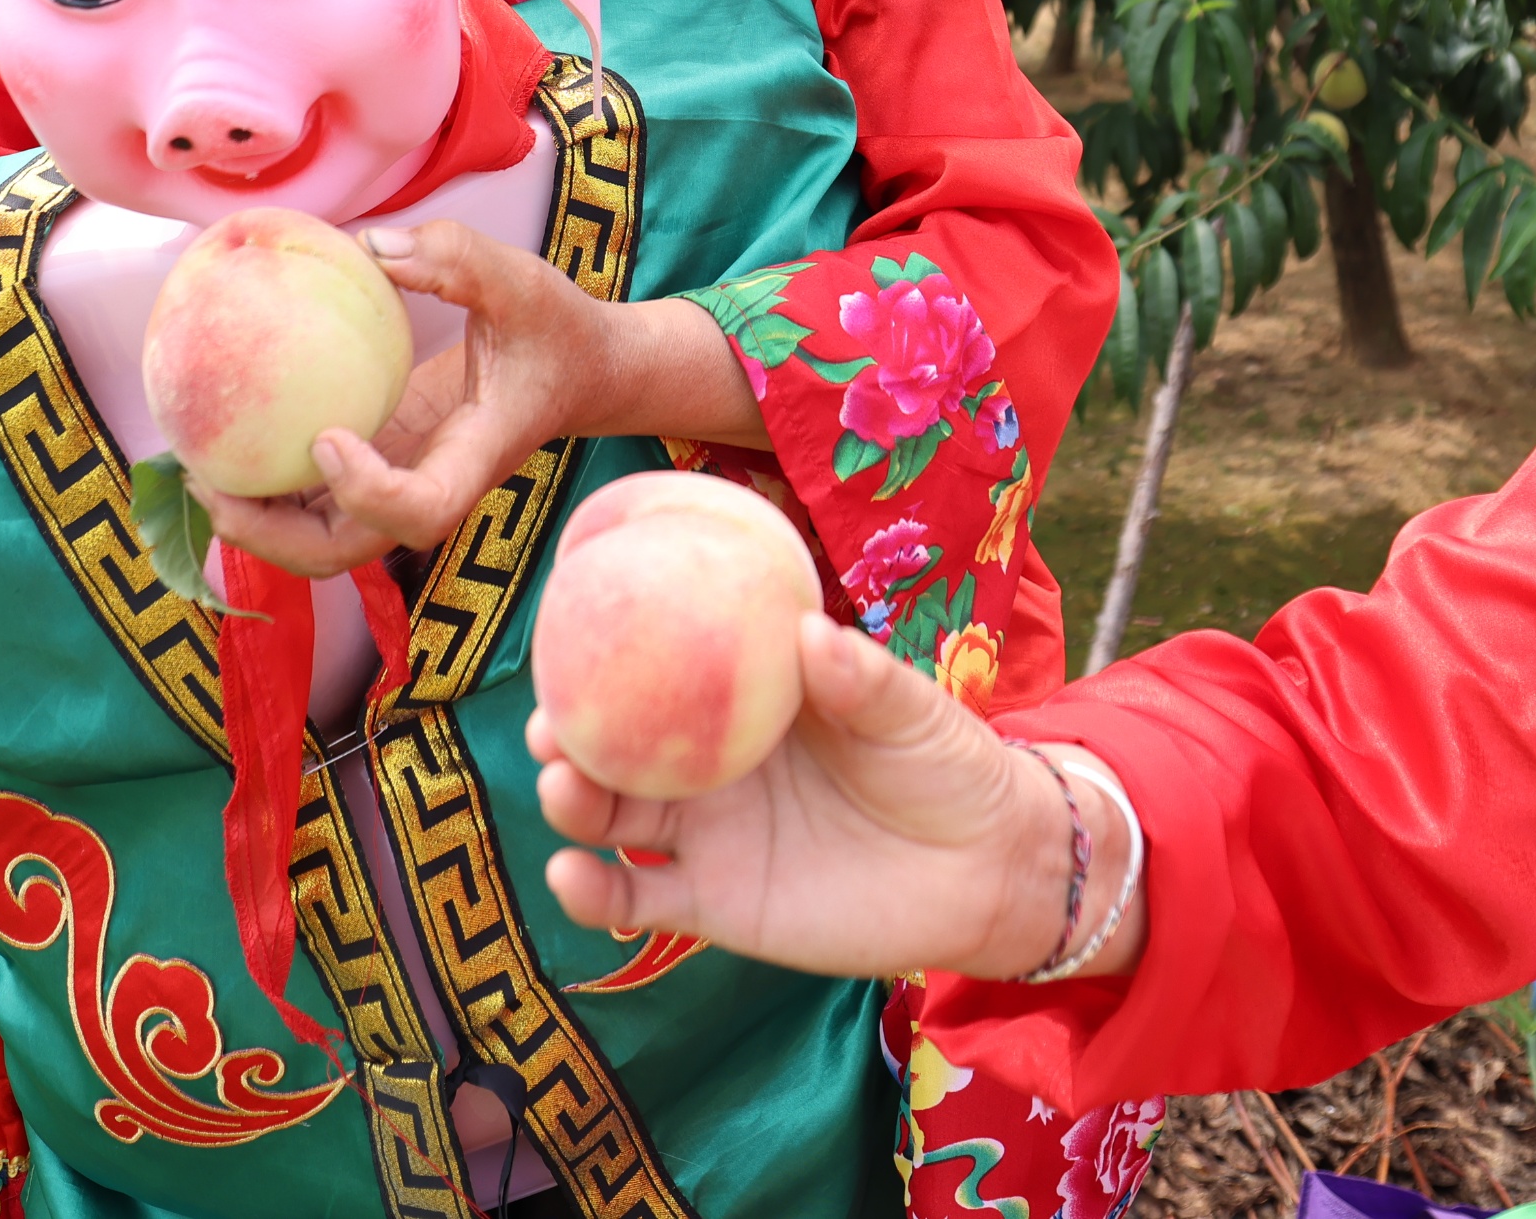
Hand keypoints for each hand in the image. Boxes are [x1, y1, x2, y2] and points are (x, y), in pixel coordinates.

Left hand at [192, 220, 759, 576]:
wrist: (583, 373)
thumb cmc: (556, 330)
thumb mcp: (524, 281)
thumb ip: (457, 260)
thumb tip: (369, 246)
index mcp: (476, 458)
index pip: (421, 510)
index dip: (367, 492)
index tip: (325, 439)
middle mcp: (432, 486)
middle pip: (347, 550)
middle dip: (272, 536)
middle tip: (209, 482)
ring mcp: (402, 483)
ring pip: (321, 538)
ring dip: (255, 522)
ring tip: (194, 468)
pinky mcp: (383, 466)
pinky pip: (316, 498)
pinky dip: (267, 485)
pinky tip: (223, 439)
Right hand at [531, 614, 1109, 984]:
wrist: (985, 870)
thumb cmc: (948, 767)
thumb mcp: (912, 711)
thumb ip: (862, 679)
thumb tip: (808, 630)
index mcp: (746, 702)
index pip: (663, 671)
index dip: (609, 654)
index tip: (569, 631)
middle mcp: (710, 767)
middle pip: (616, 746)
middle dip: (567, 732)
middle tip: (549, 723)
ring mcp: (707, 836)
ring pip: (614, 820)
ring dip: (573, 803)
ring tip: (559, 786)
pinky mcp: (715, 905)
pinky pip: (639, 901)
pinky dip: (594, 895)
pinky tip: (569, 875)